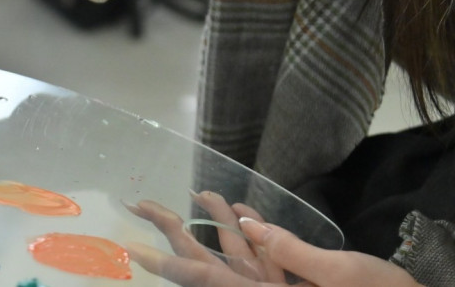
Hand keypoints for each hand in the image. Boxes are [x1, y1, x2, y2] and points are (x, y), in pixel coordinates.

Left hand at [125, 192, 421, 286]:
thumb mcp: (342, 278)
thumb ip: (292, 253)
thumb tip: (251, 228)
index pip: (204, 280)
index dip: (167, 262)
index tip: (130, 248)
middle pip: (205, 263)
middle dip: (173, 233)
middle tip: (139, 205)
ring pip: (233, 255)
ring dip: (212, 224)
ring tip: (188, 195)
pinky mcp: (291, 286)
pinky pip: (263, 258)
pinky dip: (251, 232)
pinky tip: (237, 209)